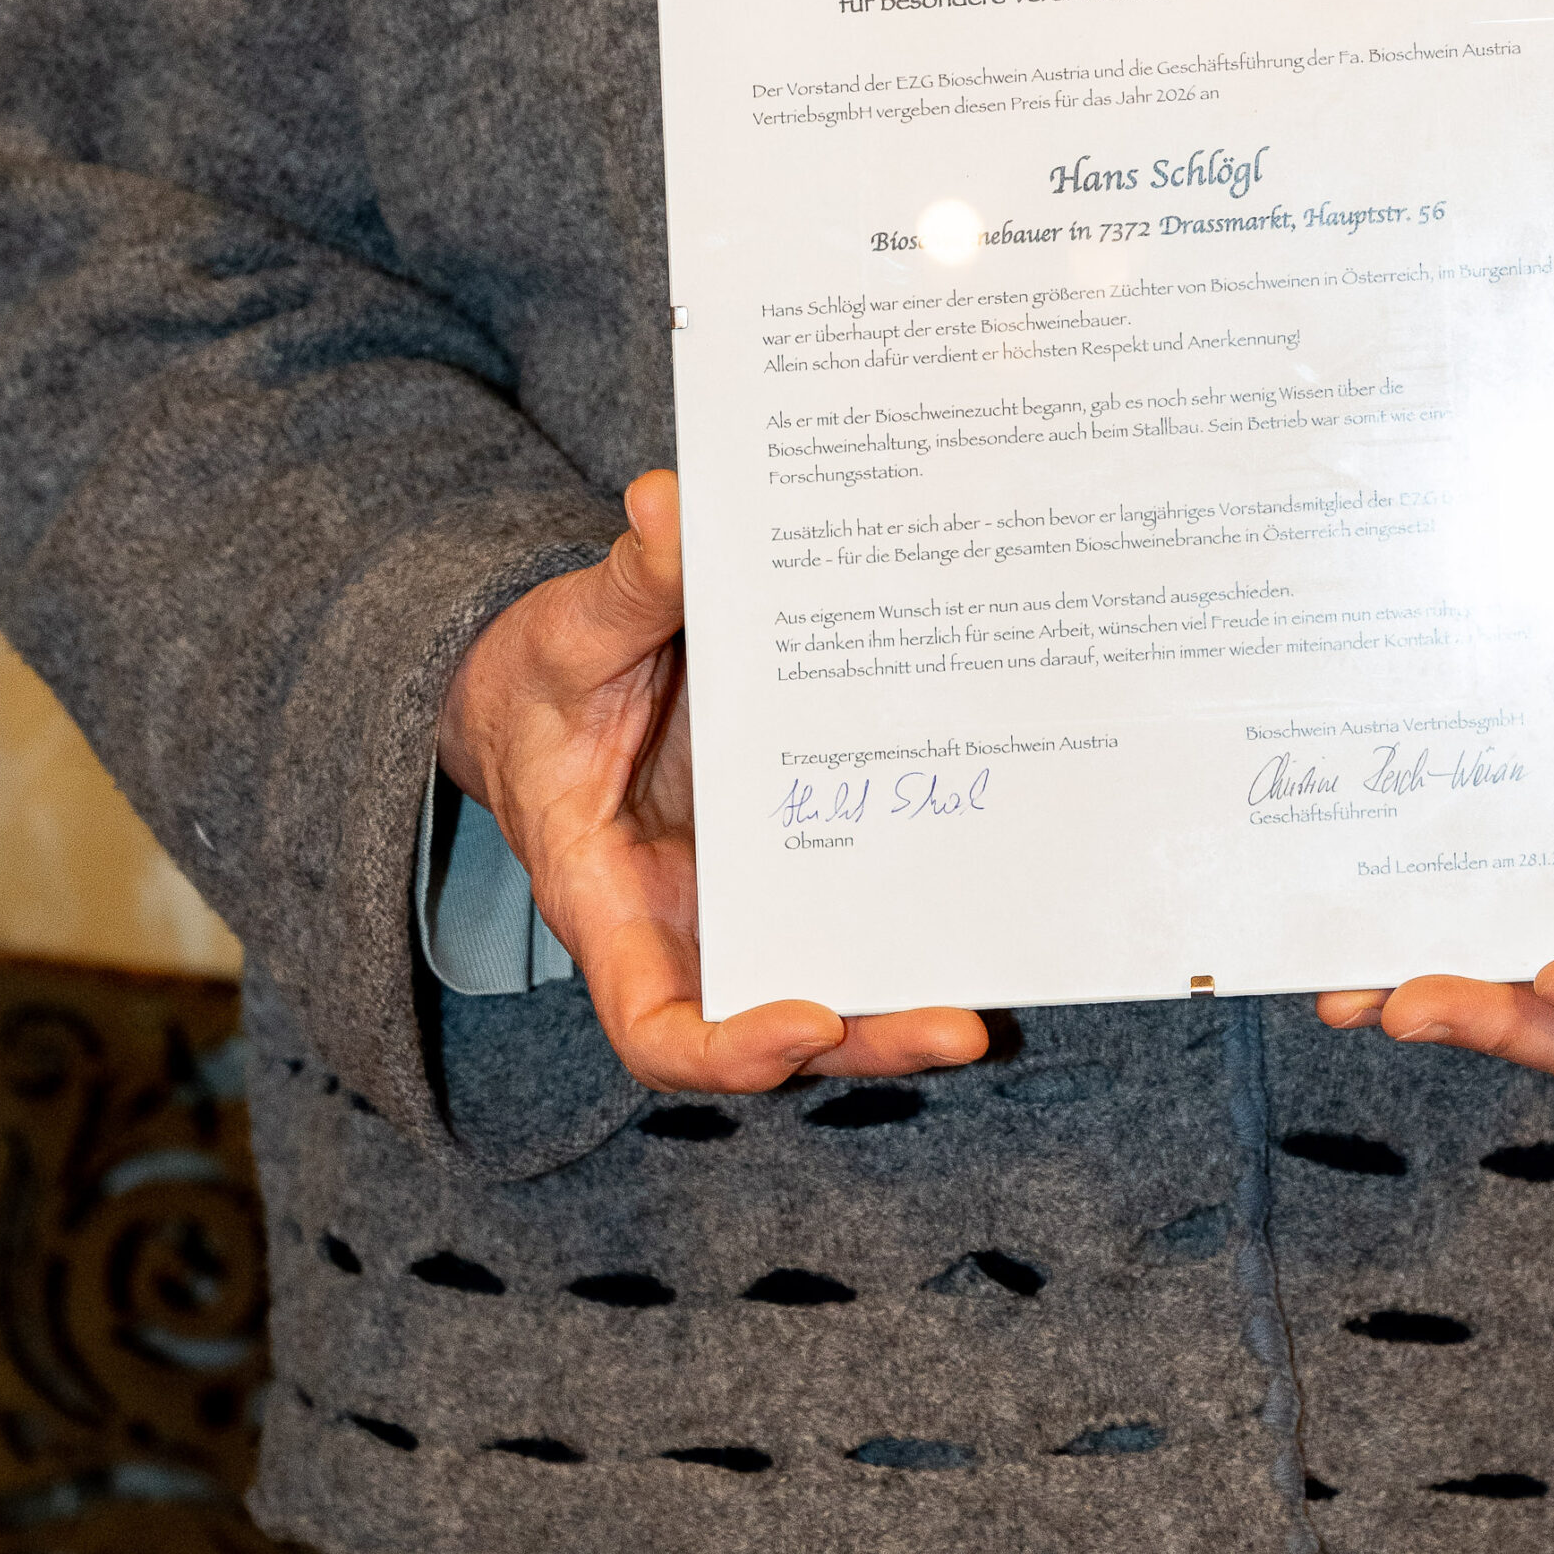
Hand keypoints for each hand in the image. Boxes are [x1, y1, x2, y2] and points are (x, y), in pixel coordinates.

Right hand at [435, 470, 986, 1096]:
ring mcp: (746, 901)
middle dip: (871, 1036)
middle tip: (963, 1026)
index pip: (655, 1023)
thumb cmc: (550, 677)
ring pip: (835, 978)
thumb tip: (670, 504)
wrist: (556, 685)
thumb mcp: (573, 630)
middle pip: (778, 1027)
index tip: (808, 1018)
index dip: (730, 1049)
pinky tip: (990, 868)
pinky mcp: (794, 857)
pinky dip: (918, 905)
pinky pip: (858, 899)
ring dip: (914, 992)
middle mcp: (685, 924)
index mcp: (608, 899)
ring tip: (1002, 979)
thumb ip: (625, 585)